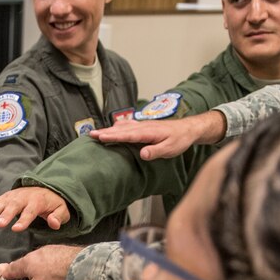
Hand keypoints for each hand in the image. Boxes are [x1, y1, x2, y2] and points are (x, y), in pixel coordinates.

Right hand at [0, 187, 69, 231]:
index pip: (30, 212)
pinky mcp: (5, 196)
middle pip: (13, 207)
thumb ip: (58, 217)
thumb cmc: (53, 203)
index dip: (23, 221)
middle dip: (5, 215)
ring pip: (1, 203)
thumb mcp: (62, 210)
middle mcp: (23, 197)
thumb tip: (53, 224)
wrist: (45, 188)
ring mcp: (13, 196)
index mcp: (37, 201)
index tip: (16, 229)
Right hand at [0, 245, 81, 279]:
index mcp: (28, 261)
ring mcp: (58, 250)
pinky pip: (60, 261)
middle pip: (29, 263)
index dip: (8, 274)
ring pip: (46, 261)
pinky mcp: (73, 253)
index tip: (5, 278)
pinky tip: (62, 276)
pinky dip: (58, 268)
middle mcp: (42, 252)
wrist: (88, 270)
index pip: (13, 267)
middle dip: (27, 271)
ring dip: (44, 269)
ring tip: (46, 279)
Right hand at [89, 111, 226, 159]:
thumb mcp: (170, 148)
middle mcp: (143, 127)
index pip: (127, 135)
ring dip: (109, 129)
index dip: (113, 136)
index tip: (101, 137)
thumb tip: (142, 154)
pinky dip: (117, 127)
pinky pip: (127, 126)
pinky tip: (113, 129)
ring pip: (123, 127)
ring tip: (96, 133)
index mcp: (148, 132)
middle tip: (91, 134)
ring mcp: (143, 125)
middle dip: (105, 132)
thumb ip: (156, 151)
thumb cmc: (180, 140)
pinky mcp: (144, 126)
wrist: (188, 129)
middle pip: (121, 129)